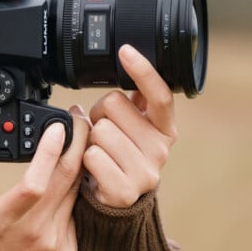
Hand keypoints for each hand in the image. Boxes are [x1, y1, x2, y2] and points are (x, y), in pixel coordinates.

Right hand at [0, 109, 89, 250]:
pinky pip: (76, 212)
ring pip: (76, 191)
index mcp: (2, 221)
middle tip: (79, 118)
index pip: (34, 182)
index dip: (50, 152)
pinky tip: (72, 177)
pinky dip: (75, 191)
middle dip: (77, 141)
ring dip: (80, 162)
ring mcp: (55, 244)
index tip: (58, 126)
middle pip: (66, 178)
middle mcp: (33, 233)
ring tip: (78, 139)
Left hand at [83, 44, 177, 207]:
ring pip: (100, 131)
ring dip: (92, 139)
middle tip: (105, 134)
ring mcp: (145, 172)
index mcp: (165, 128)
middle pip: (115, 105)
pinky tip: (97, 169)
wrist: (117, 199)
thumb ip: (133, 101)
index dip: (143, 71)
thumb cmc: (121, 156)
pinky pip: (92, 155)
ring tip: (101, 152)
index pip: (159, 95)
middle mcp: (160, 149)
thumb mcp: (132, 126)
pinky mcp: (125, 191)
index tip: (125, 51)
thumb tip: (125, 67)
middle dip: (101, 115)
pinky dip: (86, 159)